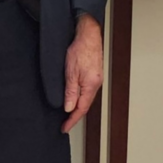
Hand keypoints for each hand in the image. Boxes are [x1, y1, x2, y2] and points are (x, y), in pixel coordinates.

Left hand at [61, 14, 103, 133]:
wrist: (88, 34)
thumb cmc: (80, 50)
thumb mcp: (70, 72)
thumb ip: (70, 92)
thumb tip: (68, 108)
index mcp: (91, 85)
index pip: (81, 108)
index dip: (72, 120)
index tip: (64, 128)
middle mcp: (96, 83)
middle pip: (86, 104)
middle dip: (75, 115)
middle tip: (65, 124)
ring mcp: (97, 78)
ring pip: (87, 98)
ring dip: (78, 107)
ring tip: (68, 114)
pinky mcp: (95, 73)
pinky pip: (88, 90)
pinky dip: (81, 98)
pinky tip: (76, 98)